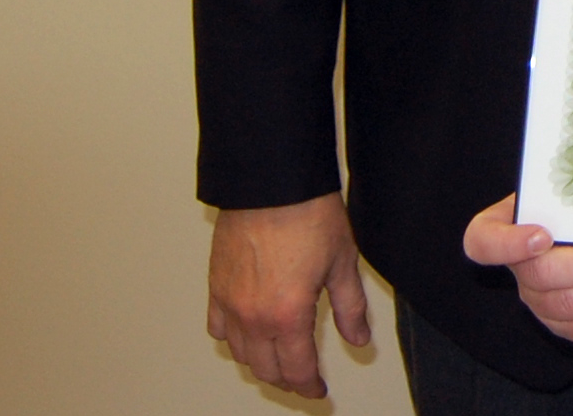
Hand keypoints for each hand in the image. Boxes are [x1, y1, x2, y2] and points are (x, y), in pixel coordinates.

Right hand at [207, 192, 370, 398]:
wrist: (272, 181)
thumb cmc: (309, 214)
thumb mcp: (342, 262)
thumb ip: (349, 308)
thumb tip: (357, 341)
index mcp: (288, 315)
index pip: (297, 370)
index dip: (309, 386)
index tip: (318, 390)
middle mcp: (253, 317)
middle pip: (266, 368)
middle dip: (287, 379)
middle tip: (302, 378)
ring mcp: (230, 303)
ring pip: (240, 353)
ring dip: (260, 363)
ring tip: (279, 359)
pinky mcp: (215, 286)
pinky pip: (218, 328)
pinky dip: (232, 339)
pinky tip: (246, 334)